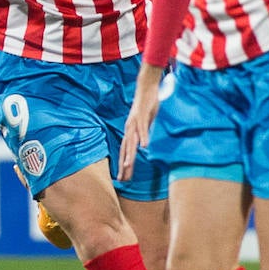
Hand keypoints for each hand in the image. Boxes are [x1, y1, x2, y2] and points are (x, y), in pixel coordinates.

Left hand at [117, 64, 163, 180]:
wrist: (146, 89)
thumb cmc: (145, 108)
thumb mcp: (143, 124)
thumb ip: (142, 134)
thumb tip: (143, 145)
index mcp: (130, 132)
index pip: (125, 151)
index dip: (123, 164)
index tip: (123, 178)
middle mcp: (129, 129)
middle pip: (126, 150)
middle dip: (124, 165)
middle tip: (122, 179)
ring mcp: (134, 123)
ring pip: (131, 141)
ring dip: (130, 154)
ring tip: (129, 166)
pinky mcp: (141, 116)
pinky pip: (142, 129)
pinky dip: (143, 137)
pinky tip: (145, 147)